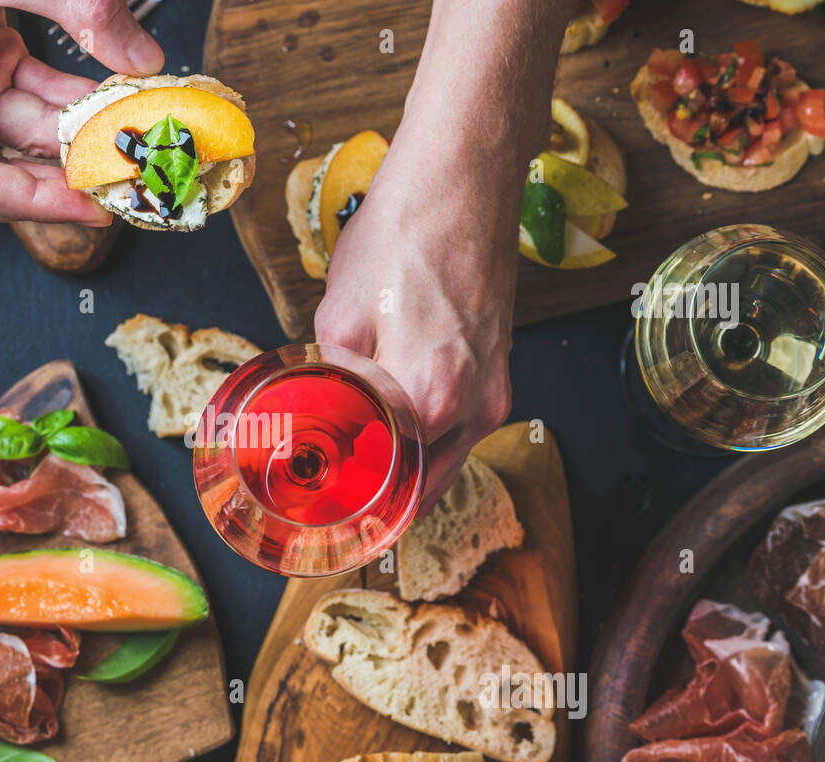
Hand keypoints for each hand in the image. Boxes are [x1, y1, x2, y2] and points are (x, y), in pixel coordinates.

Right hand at [0, 0, 163, 222]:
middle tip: (120, 180)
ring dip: (72, 135)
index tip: (90, 205)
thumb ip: (79, 8)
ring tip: (125, 137)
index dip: (33, 202)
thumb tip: (141, 57)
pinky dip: (65, 100)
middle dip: (60, 177)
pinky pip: (26, 96)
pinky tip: (106, 100)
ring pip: (19, 134)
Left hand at [314, 149, 514, 514]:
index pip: (387, 487)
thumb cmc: (404, 233)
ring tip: (363, 480)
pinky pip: (462, 426)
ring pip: (446, 459)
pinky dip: (430, 440)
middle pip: (423, 487)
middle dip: (382, 504)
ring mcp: (495, 390)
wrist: (464, 177)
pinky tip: (398, 433)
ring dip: (407, 474)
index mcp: (431, 400)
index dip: (353, 506)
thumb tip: (323, 426)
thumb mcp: (340, 315)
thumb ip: (335, 387)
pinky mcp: (501, 368)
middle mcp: (474, 408)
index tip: (327, 522)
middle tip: (341, 513)